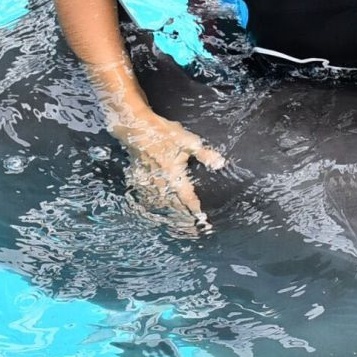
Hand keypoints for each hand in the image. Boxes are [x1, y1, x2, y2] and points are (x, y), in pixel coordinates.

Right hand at [114, 113, 226, 234]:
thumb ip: (204, 155)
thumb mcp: (188, 141)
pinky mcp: (140, 179)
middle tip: (191, 229)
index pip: (188, 199)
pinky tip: (158, 209)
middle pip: (174, 206)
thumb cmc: (163, 133)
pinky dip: (155, 205)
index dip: (196, 211)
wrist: (136, 128)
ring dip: (170, 215)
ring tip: (178, 224)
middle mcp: (161, 183)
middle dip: (183, 218)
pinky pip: (148, 197)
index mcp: (174, 176)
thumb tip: (220, 164)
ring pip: (161, 204)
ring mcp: (149, 182)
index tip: (203, 221)